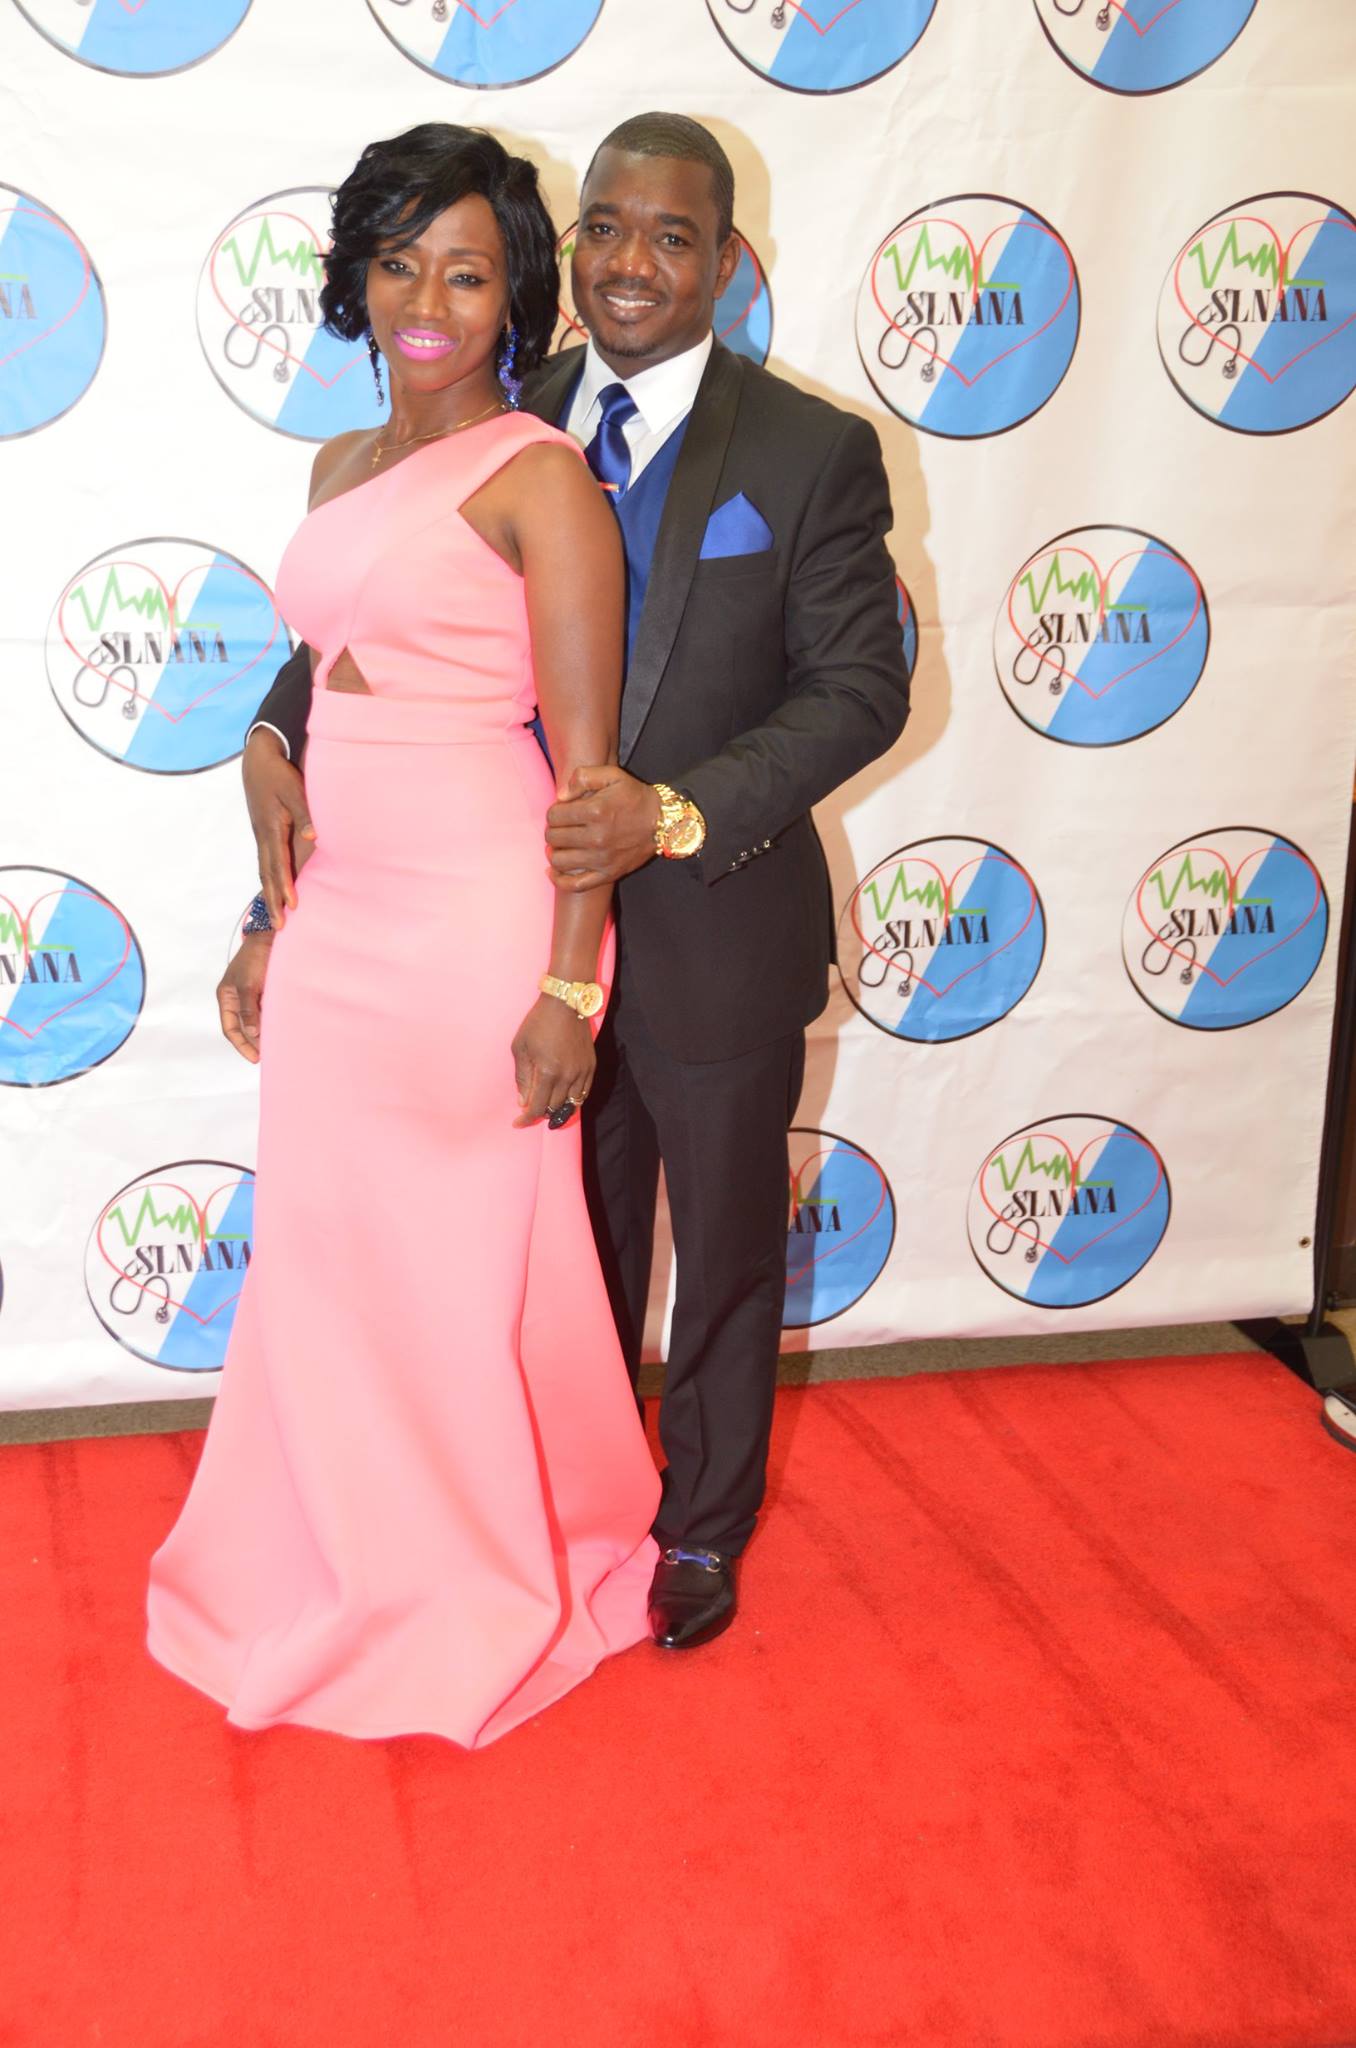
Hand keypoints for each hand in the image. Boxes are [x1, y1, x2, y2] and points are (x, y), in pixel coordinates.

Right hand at [217, 934, 272, 1063]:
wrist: (270, 937)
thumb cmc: (254, 957)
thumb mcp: (248, 984)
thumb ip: (248, 1009)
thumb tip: (252, 1033)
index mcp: (226, 998)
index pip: (230, 1029)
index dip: (242, 1045)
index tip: (256, 1058)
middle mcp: (237, 999)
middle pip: (243, 1028)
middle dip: (254, 1043)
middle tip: (270, 1056)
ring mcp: (251, 996)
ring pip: (257, 1022)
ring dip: (265, 1034)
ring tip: (278, 1046)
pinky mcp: (266, 993)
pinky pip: (268, 1012)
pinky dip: (274, 1022)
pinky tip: (284, 1030)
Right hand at [244, 727, 314, 926]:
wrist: (257, 760)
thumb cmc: (279, 774)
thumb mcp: (294, 790)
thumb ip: (306, 814)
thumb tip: (314, 837)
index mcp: (271, 829)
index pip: (278, 864)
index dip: (285, 886)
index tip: (293, 905)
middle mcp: (263, 836)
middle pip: (267, 875)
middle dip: (273, 901)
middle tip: (279, 926)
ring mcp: (261, 836)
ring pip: (264, 870)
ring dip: (270, 894)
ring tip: (276, 915)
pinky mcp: (264, 833)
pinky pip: (266, 862)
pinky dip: (269, 879)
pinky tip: (274, 891)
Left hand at [511, 995, 594, 1126]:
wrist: (565, 1003)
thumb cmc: (538, 1022)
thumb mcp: (520, 1047)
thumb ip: (522, 1077)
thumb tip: (523, 1101)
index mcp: (548, 1072)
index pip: (537, 1106)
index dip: (526, 1119)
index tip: (517, 1123)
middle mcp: (568, 1075)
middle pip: (555, 1107)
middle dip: (540, 1113)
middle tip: (530, 1111)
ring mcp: (582, 1071)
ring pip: (572, 1104)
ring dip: (558, 1109)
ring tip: (547, 1108)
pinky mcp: (591, 1065)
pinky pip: (584, 1092)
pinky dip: (573, 1100)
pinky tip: (564, 1099)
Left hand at [545, 766, 660, 893]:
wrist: (663, 822)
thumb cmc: (635, 798)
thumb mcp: (613, 775)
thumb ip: (583, 776)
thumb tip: (561, 796)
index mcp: (595, 811)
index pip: (554, 815)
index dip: (553, 811)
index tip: (562, 811)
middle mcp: (597, 837)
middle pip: (554, 837)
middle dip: (553, 830)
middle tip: (562, 827)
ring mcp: (601, 859)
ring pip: (559, 860)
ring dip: (554, 851)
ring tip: (560, 844)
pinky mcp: (607, 874)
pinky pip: (575, 885)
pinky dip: (559, 879)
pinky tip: (553, 870)